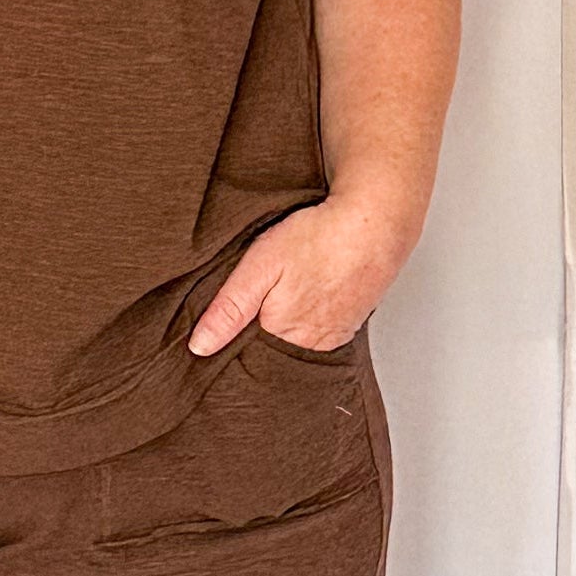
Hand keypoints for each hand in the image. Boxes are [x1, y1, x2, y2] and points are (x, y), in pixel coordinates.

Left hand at [186, 194, 416, 355]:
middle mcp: (309, 345)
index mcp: (281, 334)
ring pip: (296, 342)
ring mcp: (332, 339)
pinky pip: (319, 334)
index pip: (245, 351)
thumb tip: (199, 347)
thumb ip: (228, 309)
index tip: (234, 312)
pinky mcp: (349, 328)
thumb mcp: (260, 266)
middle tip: (268, 292)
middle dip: (260, 331)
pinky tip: (309, 296)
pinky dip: (311, 320)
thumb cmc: (318, 238)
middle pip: (271, 348)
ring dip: (288, 325)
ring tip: (290, 291)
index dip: (235, 333)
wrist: (375, 224)